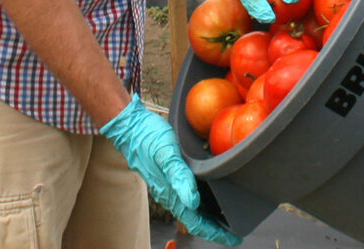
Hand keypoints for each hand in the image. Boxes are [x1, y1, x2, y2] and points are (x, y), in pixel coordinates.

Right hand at [100, 94, 240, 245]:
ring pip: (191, 208)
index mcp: (170, 192)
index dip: (215, 232)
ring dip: (208, 215)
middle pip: (195, 219)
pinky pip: (186, 194)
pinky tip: (207, 191)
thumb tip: (194, 202)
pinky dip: (200, 199)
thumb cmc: (146, 137)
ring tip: (225, 215)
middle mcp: (169, 193)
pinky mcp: (167, 175)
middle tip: (234, 231)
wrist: (129, 126)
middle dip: (214, 227)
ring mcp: (167, 185)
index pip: (195, 222)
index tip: (233, 238)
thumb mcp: (166, 153)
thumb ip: (180, 177)